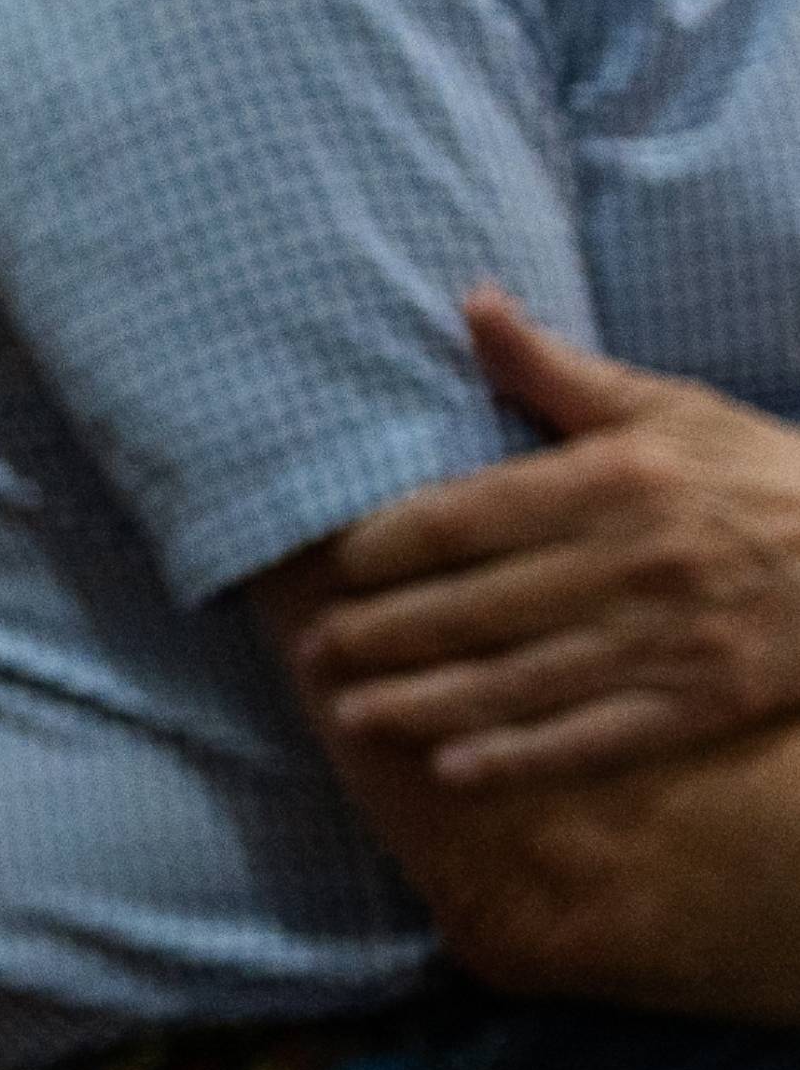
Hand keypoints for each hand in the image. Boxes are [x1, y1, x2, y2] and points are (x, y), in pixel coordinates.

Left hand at [291, 290, 799, 785]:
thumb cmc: (756, 472)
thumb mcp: (665, 407)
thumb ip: (554, 369)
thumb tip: (469, 300)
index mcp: (614, 481)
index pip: (468, 516)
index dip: (390, 545)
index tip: (333, 566)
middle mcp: (634, 562)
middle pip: (479, 605)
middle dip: (386, 632)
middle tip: (315, 651)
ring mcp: (671, 638)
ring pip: (523, 678)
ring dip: (428, 702)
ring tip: (351, 717)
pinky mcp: (706, 701)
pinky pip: (598, 737)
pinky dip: (524, 757)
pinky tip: (454, 769)